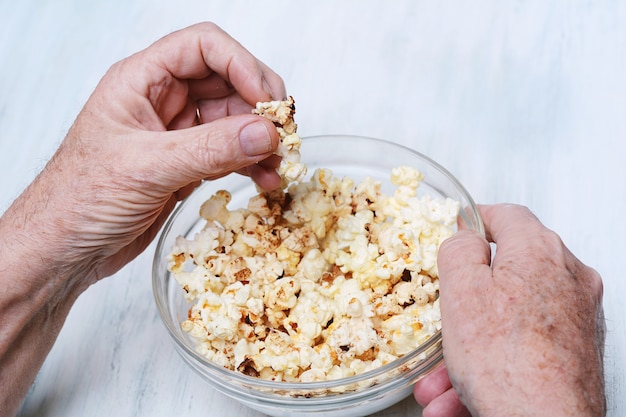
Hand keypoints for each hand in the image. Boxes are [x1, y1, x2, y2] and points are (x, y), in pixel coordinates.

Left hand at [14, 22, 285, 284]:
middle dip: (260, 106)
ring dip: (261, 139)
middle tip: (283, 134)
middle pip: (227, 81)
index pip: (202, 47)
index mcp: (142, 81)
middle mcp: (163, 101)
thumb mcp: (147, 168)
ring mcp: (177, 134)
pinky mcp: (187, 164)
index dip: (241, 65)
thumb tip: (264, 133)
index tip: (266, 101)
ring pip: (234, 120)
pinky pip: (231, 153)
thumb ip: (209, 149)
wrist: (66, 250)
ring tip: (278, 164)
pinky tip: (264, 179)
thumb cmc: (80, 200)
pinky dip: (252, 163)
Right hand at [414, 204, 604, 415]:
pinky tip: (464, 393)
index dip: (476, 219)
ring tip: (443, 381)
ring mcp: (576, 313)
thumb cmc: (508, 364)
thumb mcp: (462, 291)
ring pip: (509, 318)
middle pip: (505, 276)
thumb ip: (459, 250)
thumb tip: (465, 236)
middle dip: (463, 307)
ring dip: (470, 346)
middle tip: (443, 324)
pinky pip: (523, 343)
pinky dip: (493, 362)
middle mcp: (567, 277)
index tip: (460, 228)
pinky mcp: (577, 347)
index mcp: (540, 252)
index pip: (507, 216)